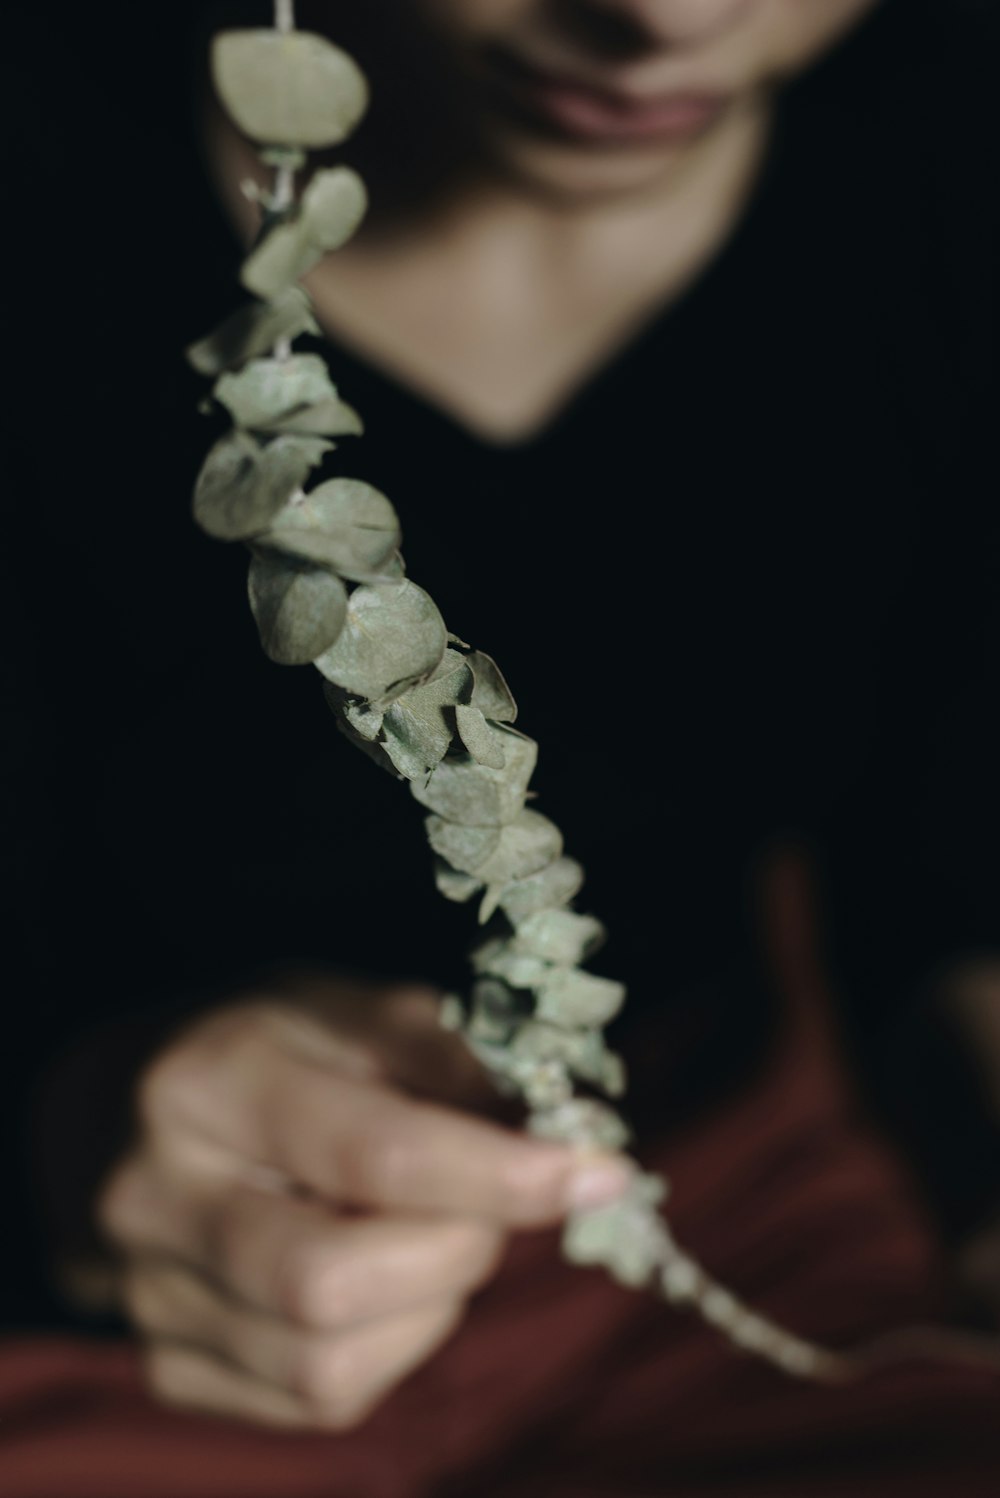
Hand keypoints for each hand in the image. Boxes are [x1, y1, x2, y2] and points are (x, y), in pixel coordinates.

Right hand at [97, 976, 630, 1430]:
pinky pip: (312, 1402)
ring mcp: (150, 1294)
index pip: (372, 1151)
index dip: (500, 1173)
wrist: (119, 1114)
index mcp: (208, 1080)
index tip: (598, 1170)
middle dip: (460, 1249)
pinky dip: (390, 1350)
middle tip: (499, 1203)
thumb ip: (444, 1054)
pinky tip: (389, 1283)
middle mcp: (159, 1195)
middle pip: (335, 1281)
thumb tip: (557, 1122)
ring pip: (325, 1363)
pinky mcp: (167, 1364)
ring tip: (438, 1236)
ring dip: (432, 1307)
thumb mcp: (345, 1008)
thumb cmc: (263, 1048)